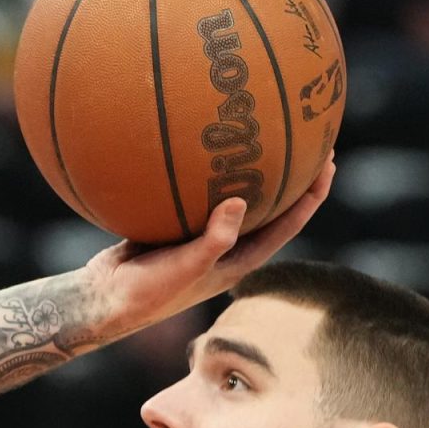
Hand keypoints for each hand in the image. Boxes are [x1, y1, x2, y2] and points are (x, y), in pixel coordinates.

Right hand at [87, 156, 334, 329]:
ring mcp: (198, 234)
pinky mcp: (172, 224)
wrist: (101, 299)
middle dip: (290, 174)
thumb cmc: (146, 293)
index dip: (311, 195)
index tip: (327, 161)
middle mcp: (225, 245)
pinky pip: (193, 190)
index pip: (287, 224)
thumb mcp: (185, 269)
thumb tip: (241, 202)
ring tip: (256, 129)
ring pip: (231, 194)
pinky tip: (195, 137)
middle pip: (269, 204)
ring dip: (247, 167)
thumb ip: (214, 241)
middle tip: (306, 136)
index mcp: (238, 259)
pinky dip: (199, 168)